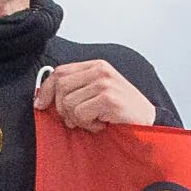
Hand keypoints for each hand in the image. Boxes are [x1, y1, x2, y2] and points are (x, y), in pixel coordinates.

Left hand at [36, 61, 158, 130]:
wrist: (150, 123)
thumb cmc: (124, 111)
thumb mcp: (99, 92)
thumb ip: (78, 88)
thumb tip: (45, 98)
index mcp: (97, 66)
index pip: (60, 72)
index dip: (46, 89)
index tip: (40, 104)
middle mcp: (100, 70)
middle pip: (61, 87)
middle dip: (63, 109)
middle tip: (77, 120)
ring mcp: (105, 83)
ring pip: (68, 103)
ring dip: (79, 119)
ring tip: (95, 121)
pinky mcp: (108, 98)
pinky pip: (80, 115)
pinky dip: (89, 125)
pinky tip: (102, 124)